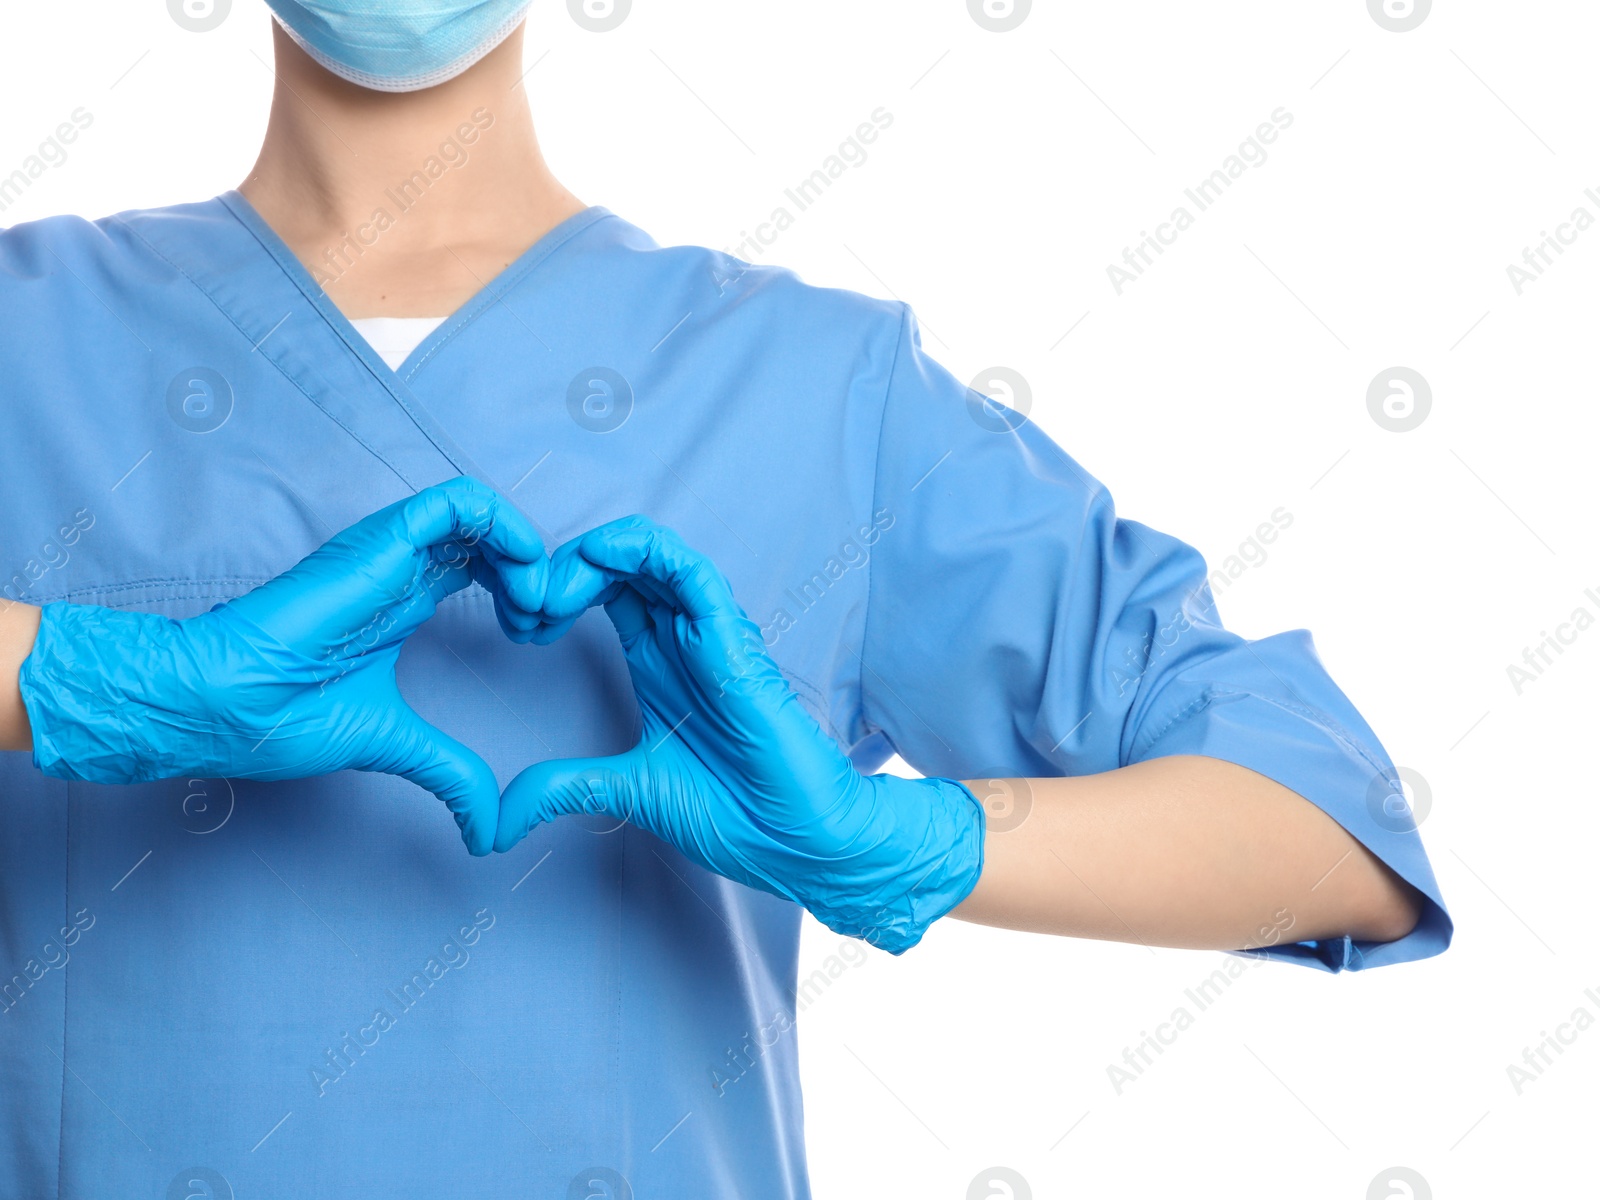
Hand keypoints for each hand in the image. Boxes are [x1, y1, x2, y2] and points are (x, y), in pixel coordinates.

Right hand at [19, 477, 544, 855]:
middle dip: (535, 573)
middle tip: (547, 621)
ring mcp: (390, 552)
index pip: (483, 569)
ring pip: (479, 513)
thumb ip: (449, 773)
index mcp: (404, 602)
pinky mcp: (379, 543)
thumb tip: (487, 831)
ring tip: (536, 603)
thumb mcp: (394, 743)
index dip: (525, 594)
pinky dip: (501, 527)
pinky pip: (452, 504)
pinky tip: (520, 575)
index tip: (537, 640)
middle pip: (490, 539)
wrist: (225, 706)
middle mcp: (402, 569)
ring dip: (524, 550)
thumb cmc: (284, 717)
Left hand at [494, 517, 985, 951]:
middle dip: (564, 567)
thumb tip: (496, 819)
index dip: (555, 590)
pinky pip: (693, 575)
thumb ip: (562, 789)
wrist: (795, 844)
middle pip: (622, 562)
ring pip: (655, 554)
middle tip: (525, 604)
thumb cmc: (735, 815)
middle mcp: (682, 640)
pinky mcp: (733, 643)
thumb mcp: (624, 793)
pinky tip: (602, 562)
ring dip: (596, 553)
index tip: (517, 625)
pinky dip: (647, 554)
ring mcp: (709, 637)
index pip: (605, 589)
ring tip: (552, 589)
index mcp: (658, 663)